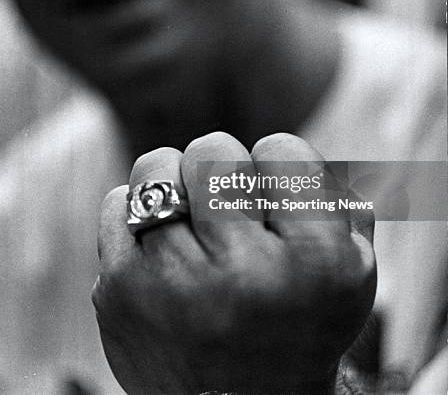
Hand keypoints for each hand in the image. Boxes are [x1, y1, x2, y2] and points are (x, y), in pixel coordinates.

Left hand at [93, 132, 375, 393]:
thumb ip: (335, 197)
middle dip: (223, 166)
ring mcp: (173, 285)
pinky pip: (117, 203)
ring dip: (176, 181)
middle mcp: (243, 275)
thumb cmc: (297, 325)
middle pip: (213, 150)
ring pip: (157, 167)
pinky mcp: (119, 294)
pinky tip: (159, 245)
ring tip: (190, 216)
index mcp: (315, 264)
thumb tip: (288, 145)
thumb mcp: (351, 270)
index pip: (282, 150)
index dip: (277, 164)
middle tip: (227, 202)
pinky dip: (137, 212)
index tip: (274, 195)